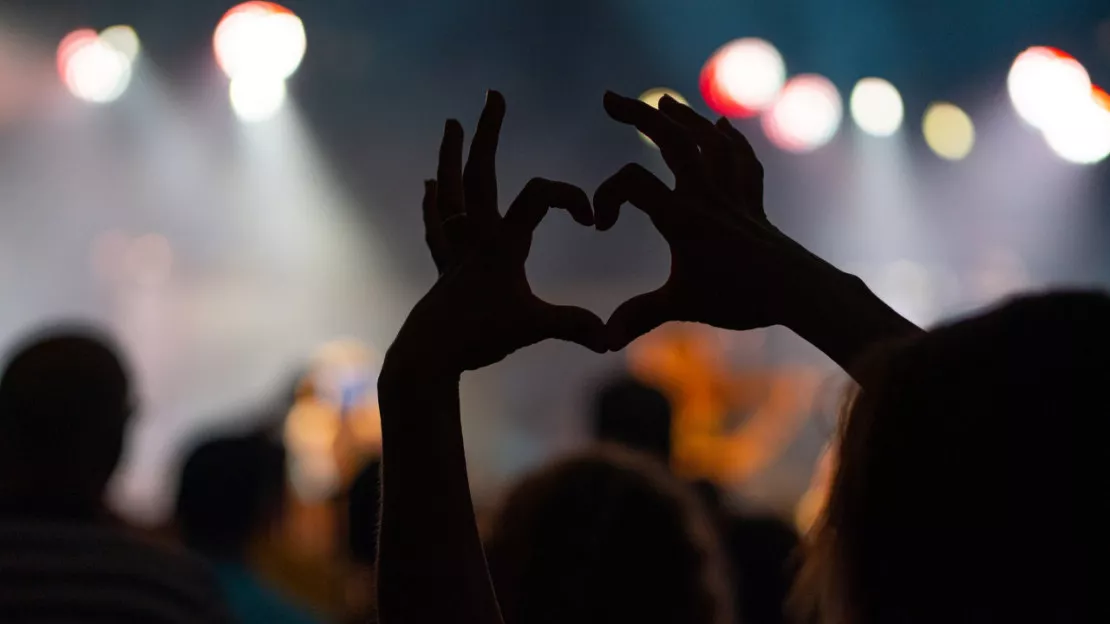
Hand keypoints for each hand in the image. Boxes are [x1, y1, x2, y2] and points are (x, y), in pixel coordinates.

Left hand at [384, 91, 607, 381]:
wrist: (426, 355)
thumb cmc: (479, 338)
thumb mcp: (534, 328)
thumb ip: (574, 326)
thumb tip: (611, 338)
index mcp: (502, 243)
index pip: (537, 196)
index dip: (568, 196)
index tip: (590, 218)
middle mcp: (475, 237)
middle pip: (480, 173)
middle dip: (488, 133)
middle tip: (493, 97)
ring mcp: (455, 248)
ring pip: (450, 190)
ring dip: (451, 156)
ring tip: (451, 126)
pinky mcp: (443, 266)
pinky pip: (437, 224)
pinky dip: (434, 203)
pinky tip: (428, 186)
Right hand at [596, 91, 847, 349]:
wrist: (797, 290)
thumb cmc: (739, 297)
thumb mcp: (681, 306)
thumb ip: (639, 316)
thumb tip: (602, 341)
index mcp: (681, 217)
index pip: (632, 183)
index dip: (607, 196)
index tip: (601, 224)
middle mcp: (705, 195)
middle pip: (670, 139)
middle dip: (637, 115)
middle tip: (609, 99)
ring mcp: (731, 193)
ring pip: (707, 140)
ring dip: (683, 117)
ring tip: (663, 104)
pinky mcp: (751, 201)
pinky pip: (741, 159)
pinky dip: (730, 139)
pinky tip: (721, 124)